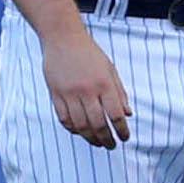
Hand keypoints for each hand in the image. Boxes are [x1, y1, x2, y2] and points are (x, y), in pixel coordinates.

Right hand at [42, 32, 132, 149]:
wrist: (62, 37)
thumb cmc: (88, 52)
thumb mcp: (110, 69)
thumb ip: (120, 92)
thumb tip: (128, 114)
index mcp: (104, 83)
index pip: (116, 115)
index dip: (122, 130)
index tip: (125, 138)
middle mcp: (87, 90)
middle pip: (98, 124)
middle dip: (107, 139)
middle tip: (111, 145)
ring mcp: (70, 93)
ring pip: (81, 125)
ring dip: (90, 138)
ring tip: (97, 142)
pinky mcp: (55, 93)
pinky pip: (64, 118)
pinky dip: (73, 129)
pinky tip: (80, 131)